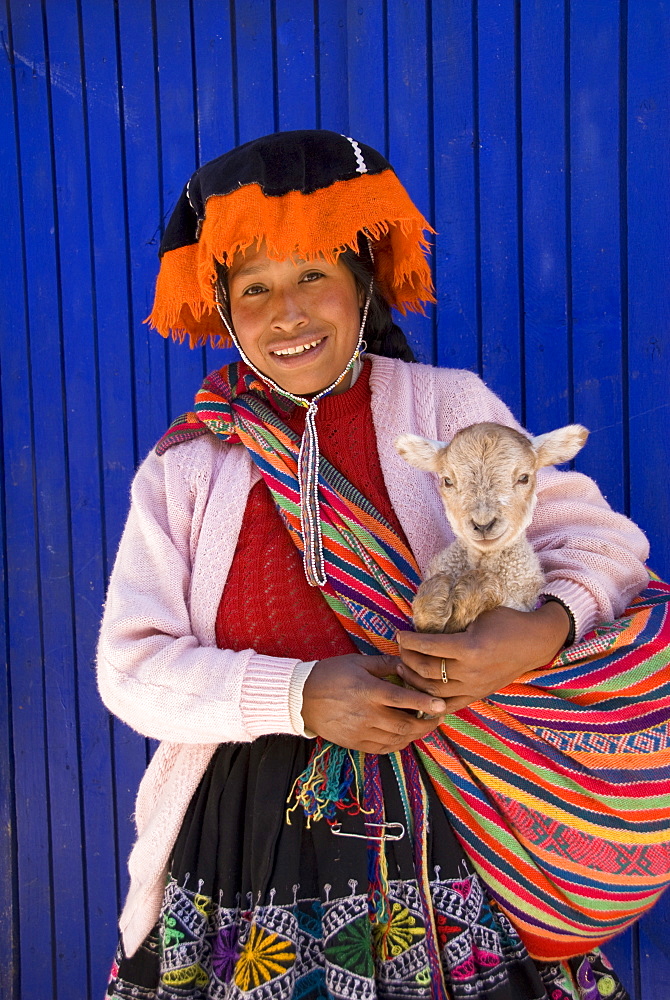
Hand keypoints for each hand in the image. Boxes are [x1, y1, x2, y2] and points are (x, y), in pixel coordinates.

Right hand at [301, 654, 447, 752]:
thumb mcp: (357, 662)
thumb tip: (407, 662)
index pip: (403, 699)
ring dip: (415, 735)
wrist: (301, 697)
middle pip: (404, 724)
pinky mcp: (355, 743)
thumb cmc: (330, 675)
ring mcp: (361, 731)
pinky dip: (398, 744)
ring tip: (425, 726)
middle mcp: (367, 714)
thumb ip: (384, 664)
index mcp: (369, 691)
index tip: (441, 704)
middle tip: (439, 717)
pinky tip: (405, 736)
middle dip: (426, 723)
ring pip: (396, 739)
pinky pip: (383, 748)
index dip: (425, 703)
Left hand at [395, 602, 570, 714]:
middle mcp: (471, 671)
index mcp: (470, 648)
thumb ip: (454, 624)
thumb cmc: (506, 623)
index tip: (399, 634)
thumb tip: (424, 625)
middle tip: (399, 649)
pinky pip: (449, 705)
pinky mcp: (477, 695)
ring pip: (433, 690)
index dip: (410, 641)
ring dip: (413, 680)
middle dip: (407, 659)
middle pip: (427, 670)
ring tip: (403, 669)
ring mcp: (474, 687)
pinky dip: (430, 701)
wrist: (534, 643)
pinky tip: (418, 692)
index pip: (429, 646)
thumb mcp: (479, 616)